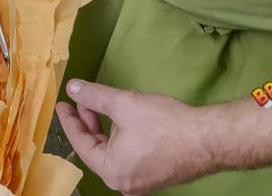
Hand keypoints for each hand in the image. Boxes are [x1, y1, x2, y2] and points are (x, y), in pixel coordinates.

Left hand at [56, 80, 216, 194]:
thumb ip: (94, 96)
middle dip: (89, 122)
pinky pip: (128, 156)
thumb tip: (73, 87)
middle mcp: (123, 183)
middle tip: (84, 99)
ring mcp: (140, 182)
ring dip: (106, 128)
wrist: (209, 139)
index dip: (70, 120)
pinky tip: (125, 119)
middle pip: (96, 149)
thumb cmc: (164, 124)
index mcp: (111, 171)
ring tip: (104, 105)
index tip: (62, 104)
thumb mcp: (123, 103)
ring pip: (113, 152)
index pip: (81, 143)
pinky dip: (121, 137)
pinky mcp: (154, 175)